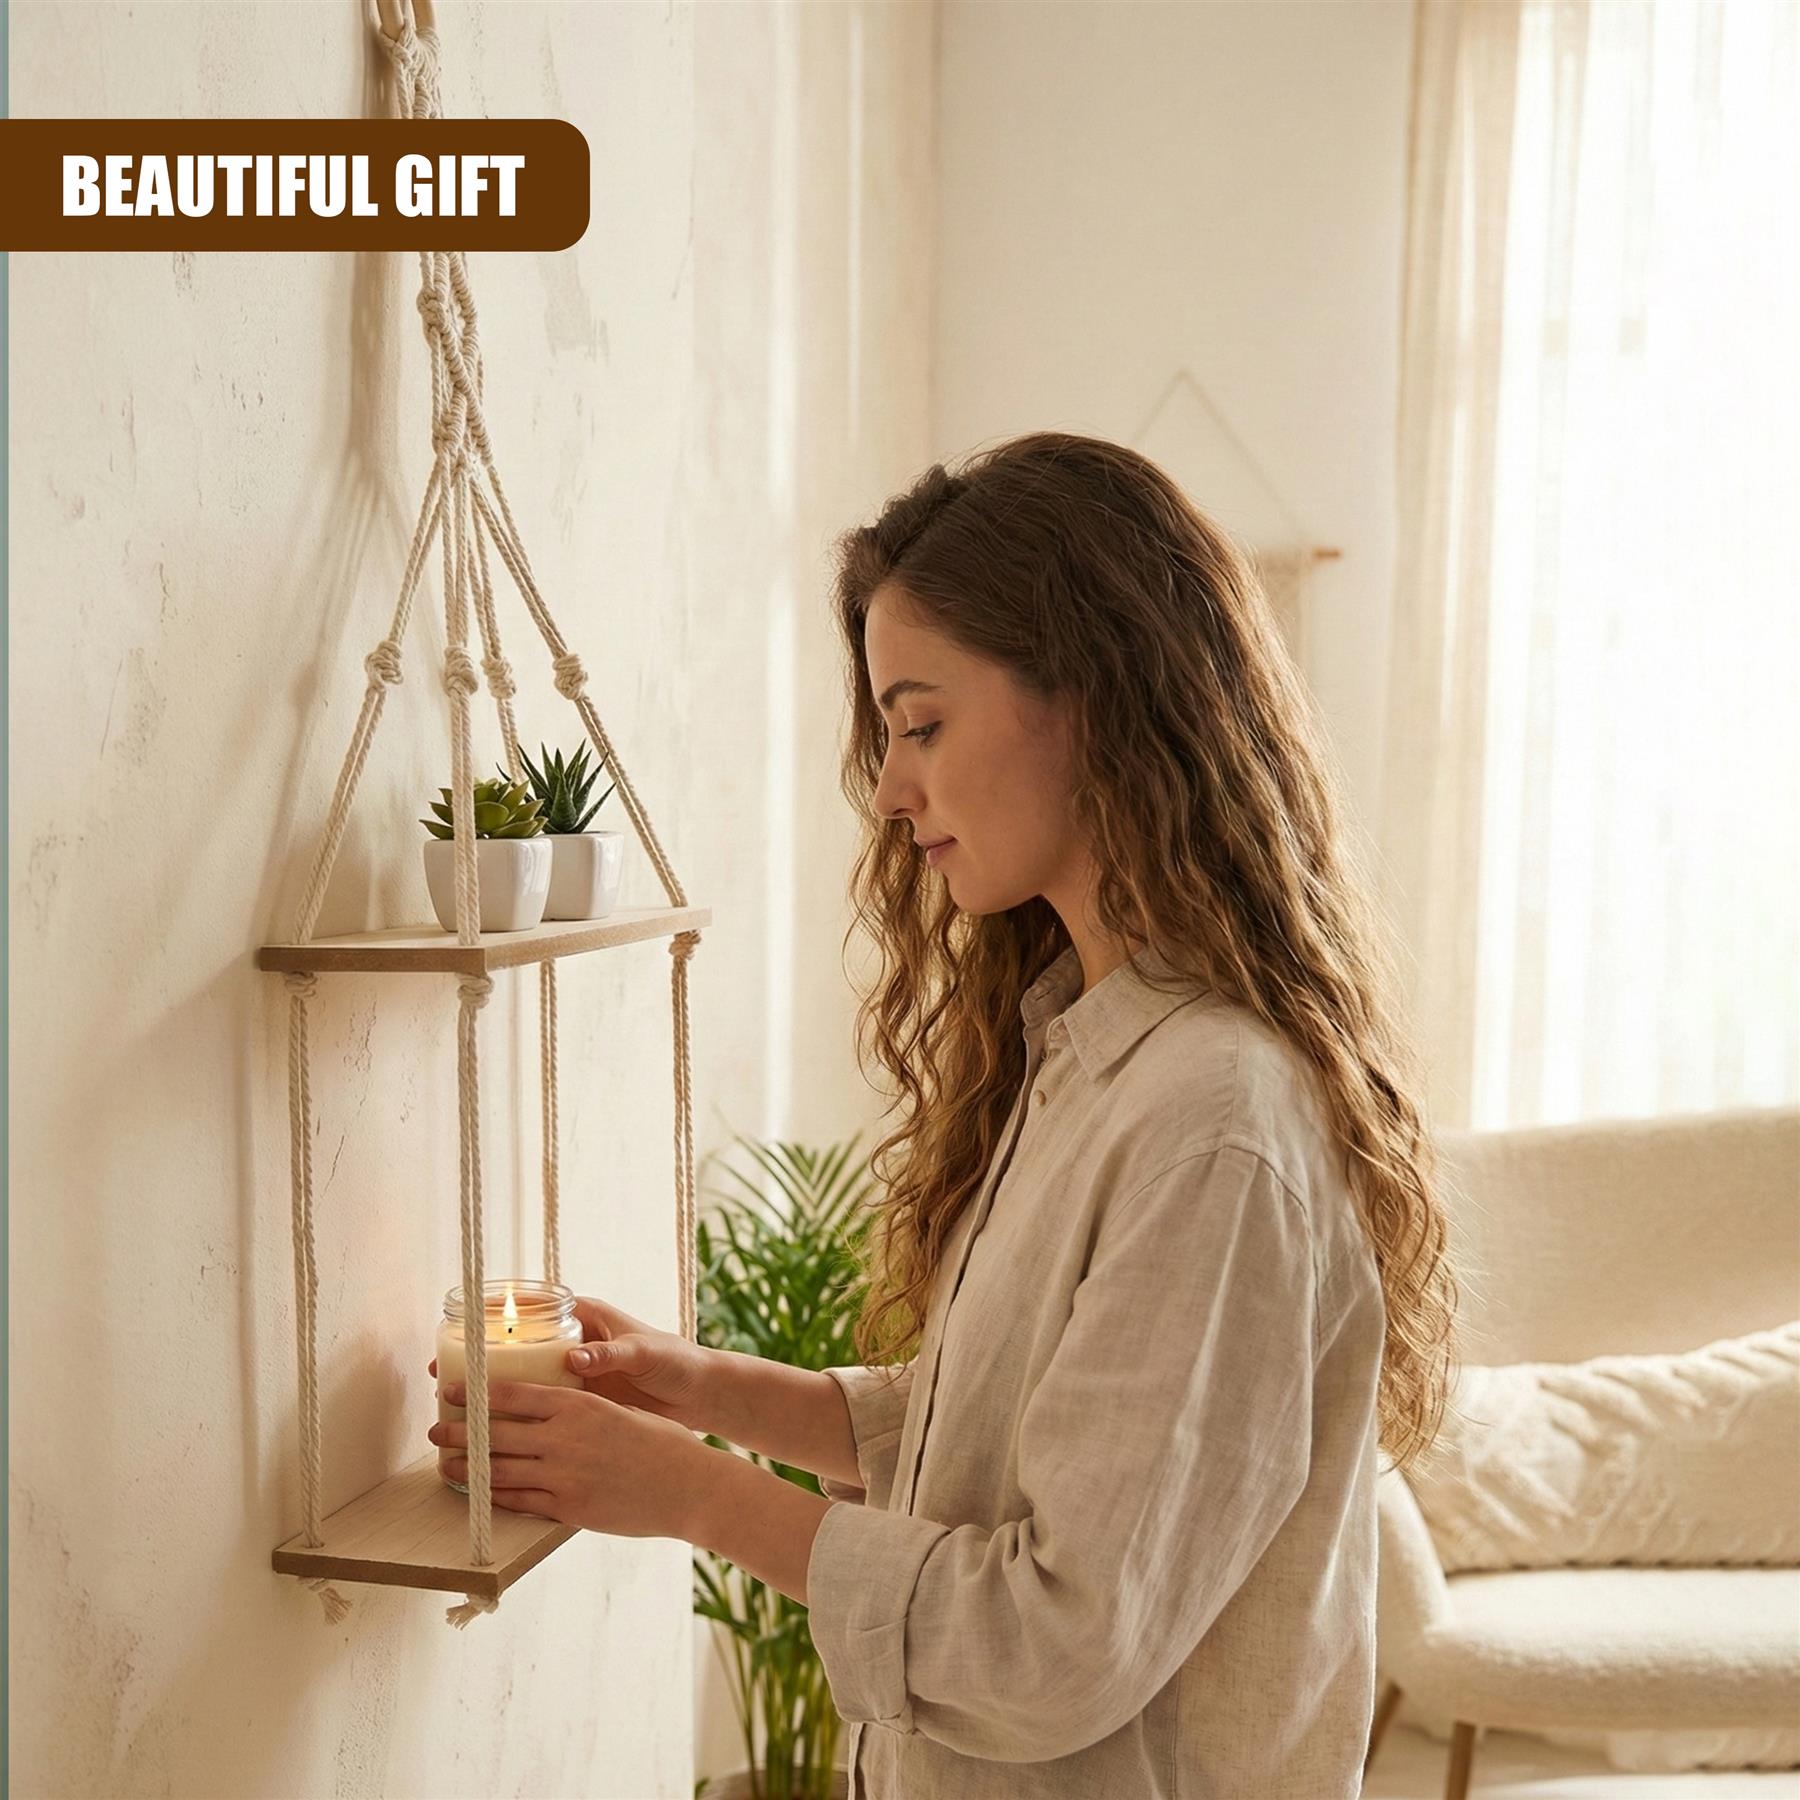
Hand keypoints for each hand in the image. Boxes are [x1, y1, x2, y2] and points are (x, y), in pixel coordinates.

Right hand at [427, 1294, 713, 1431]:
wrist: (699, 1393)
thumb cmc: (675, 1361)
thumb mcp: (645, 1353)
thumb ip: (611, 1352)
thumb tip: (575, 1357)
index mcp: (586, 1318)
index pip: (530, 1311)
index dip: (494, 1318)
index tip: (462, 1331)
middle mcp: (572, 1343)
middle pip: (516, 1347)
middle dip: (479, 1360)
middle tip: (442, 1375)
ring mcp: (572, 1374)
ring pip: (521, 1379)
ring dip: (490, 1393)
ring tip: (453, 1410)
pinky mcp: (577, 1402)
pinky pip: (538, 1406)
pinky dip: (515, 1417)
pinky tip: (490, 1435)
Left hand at [428, 1377, 717, 1540]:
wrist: (688, 1486)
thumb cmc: (662, 1442)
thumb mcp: (620, 1409)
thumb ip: (582, 1409)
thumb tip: (550, 1408)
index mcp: (578, 1405)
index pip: (513, 1394)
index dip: (475, 1394)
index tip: (451, 1391)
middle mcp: (564, 1438)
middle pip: (494, 1433)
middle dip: (458, 1433)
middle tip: (434, 1430)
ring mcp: (563, 1476)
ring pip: (498, 1471)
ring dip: (465, 1469)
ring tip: (444, 1464)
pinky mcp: (568, 1509)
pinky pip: (518, 1502)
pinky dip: (492, 1497)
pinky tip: (477, 1494)